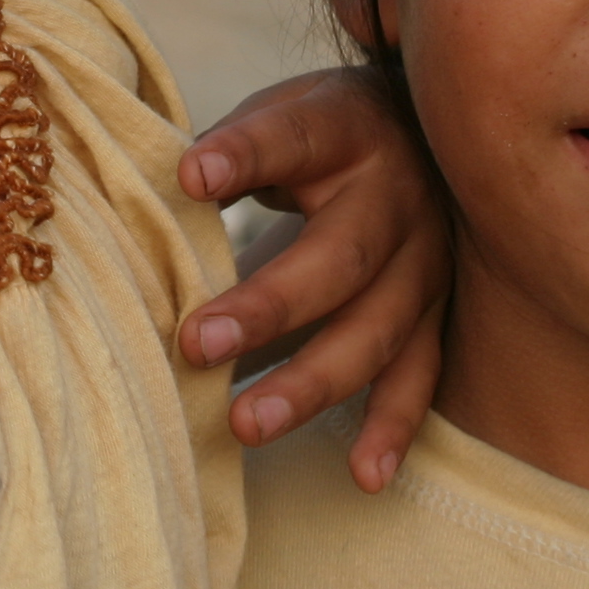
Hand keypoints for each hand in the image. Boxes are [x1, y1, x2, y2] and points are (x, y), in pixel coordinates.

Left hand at [175, 66, 446, 490]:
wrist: (431, 133)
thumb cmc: (322, 131)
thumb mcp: (280, 114)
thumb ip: (226, 152)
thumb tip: (149, 192)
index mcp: (346, 130)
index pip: (292, 138)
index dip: (244, 154)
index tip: (190, 176)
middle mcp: (397, 198)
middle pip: (339, 256)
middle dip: (269, 305)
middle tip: (195, 344)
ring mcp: (427, 262)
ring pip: (378, 328)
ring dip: (313, 381)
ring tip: (247, 423)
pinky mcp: (439, 313)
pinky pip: (419, 375)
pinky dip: (392, 426)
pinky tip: (363, 474)